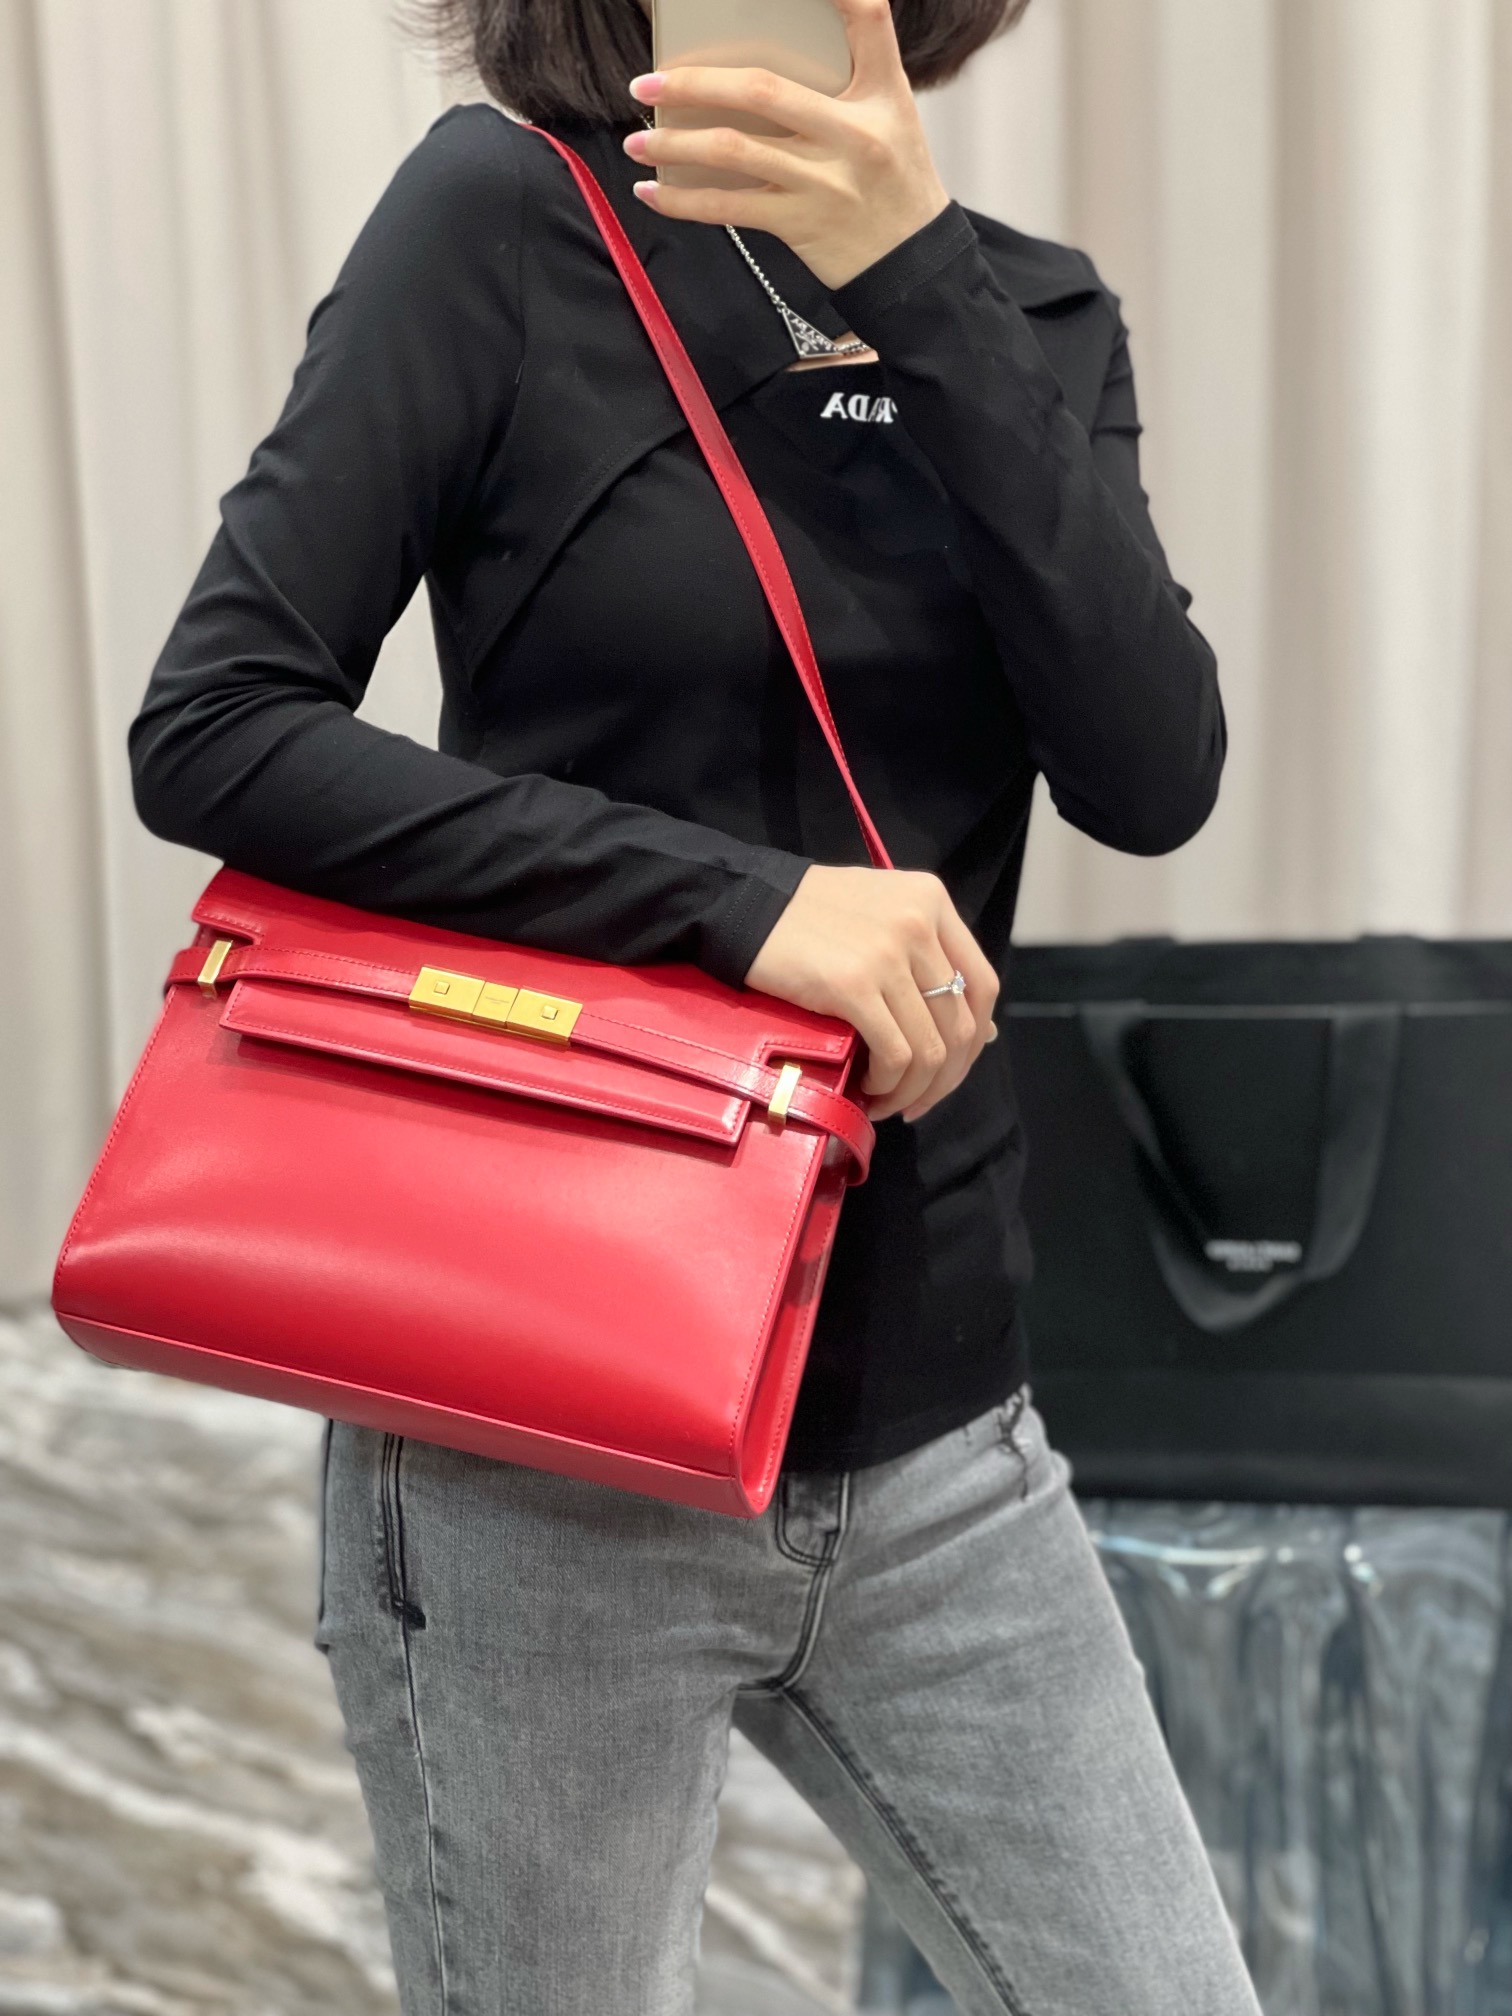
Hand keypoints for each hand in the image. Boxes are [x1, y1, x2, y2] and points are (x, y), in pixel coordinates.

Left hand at [622, 0, 949, 290]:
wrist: (913, 265)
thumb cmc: (893, 181)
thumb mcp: (890, 114)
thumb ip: (846, 75)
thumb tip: (760, 58)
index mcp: (881, 92)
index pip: (868, 18)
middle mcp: (854, 134)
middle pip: (762, 90)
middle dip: (695, 82)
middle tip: (649, 82)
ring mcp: (825, 182)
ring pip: (733, 151)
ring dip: (674, 144)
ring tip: (638, 140)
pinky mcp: (801, 224)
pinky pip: (728, 208)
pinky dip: (683, 201)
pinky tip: (652, 192)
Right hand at [745, 865, 998, 1123]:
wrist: (741, 903)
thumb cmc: (806, 914)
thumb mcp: (880, 914)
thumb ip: (928, 957)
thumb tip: (981, 1029)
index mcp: (932, 901)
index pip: (982, 985)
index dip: (974, 1040)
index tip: (949, 1069)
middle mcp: (920, 923)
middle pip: (960, 1024)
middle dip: (944, 1077)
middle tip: (917, 1102)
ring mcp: (888, 954)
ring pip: (930, 1048)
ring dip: (913, 1089)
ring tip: (889, 1102)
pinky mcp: (853, 985)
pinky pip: (895, 1054)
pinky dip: (888, 1083)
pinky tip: (868, 1086)